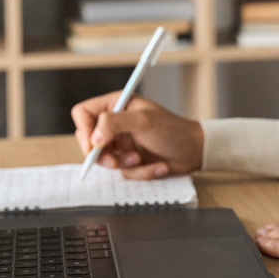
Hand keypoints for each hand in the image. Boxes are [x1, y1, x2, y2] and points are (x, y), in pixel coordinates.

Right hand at [71, 92, 203, 179]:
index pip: (84, 113)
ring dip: (124, 164)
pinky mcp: (129, 159)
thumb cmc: (172, 130)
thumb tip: (94, 137)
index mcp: (116, 105)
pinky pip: (122, 171)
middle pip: (89, 140)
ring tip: (140, 159)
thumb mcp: (143, 121)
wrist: (194, 151)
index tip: (93, 146)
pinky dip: (139, 172)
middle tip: (114, 162)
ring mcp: (121, 142)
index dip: (84, 130)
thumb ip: (115, 123)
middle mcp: (115, 123)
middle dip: (102, 155)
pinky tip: (156, 166)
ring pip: (105, 160)